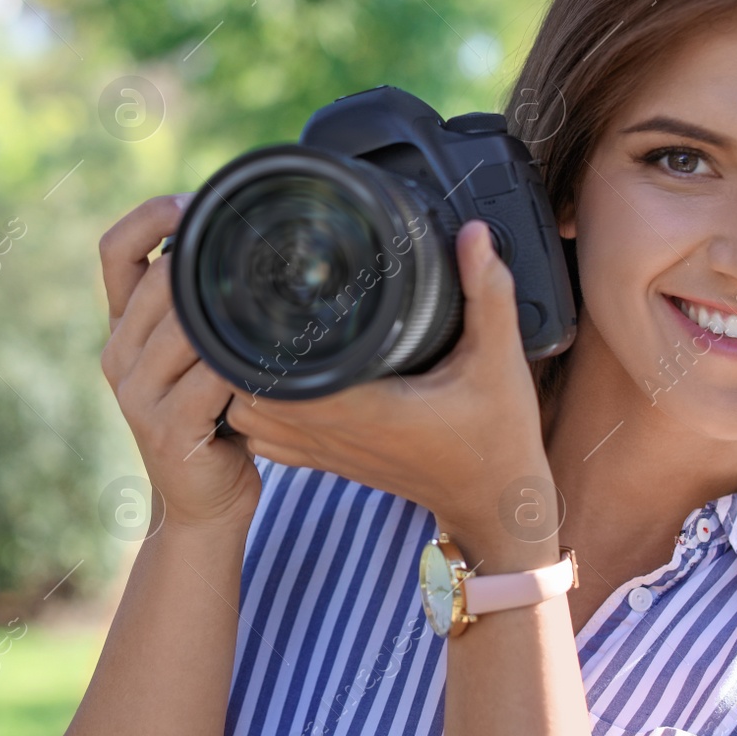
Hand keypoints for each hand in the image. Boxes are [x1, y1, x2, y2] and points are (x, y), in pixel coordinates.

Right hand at [99, 194, 261, 530]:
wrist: (203, 504)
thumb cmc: (213, 420)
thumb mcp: (197, 355)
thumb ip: (202, 306)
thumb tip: (245, 239)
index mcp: (122, 328)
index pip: (114, 249)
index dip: (153, 215)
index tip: (199, 203)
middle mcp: (118, 355)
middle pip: (159, 280)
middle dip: (210, 264)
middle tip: (264, 256)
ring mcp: (135, 394)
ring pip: (185, 325)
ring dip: (231, 317)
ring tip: (273, 314)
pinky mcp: (165, 429)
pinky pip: (208, 379)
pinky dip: (242, 368)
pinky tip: (270, 367)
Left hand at [222, 220, 555, 559]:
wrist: (494, 502)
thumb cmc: (498, 435)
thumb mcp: (500, 360)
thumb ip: (488, 293)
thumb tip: (475, 233)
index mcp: (366, 408)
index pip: (278, 378)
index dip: (253, 340)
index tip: (252, 297)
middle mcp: (335, 433)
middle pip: (247, 392)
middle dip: (236, 351)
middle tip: (241, 300)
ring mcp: (327, 451)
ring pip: (248, 419)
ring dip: (239, 381)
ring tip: (247, 335)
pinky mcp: (329, 460)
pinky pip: (266, 439)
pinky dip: (254, 411)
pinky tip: (269, 380)